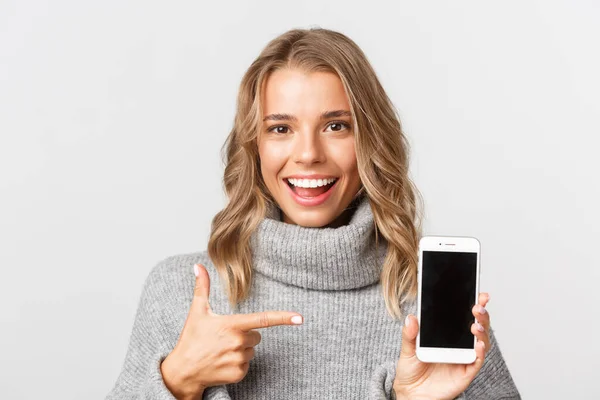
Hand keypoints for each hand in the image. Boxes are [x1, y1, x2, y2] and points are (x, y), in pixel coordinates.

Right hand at [160, 263, 303, 398]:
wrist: (183, 371)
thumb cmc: (191, 339)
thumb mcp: (197, 311)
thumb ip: (202, 287)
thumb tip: (197, 266)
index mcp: (232, 325)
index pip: (263, 319)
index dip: (283, 317)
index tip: (300, 317)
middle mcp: (238, 343)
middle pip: (257, 335)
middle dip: (245, 335)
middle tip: (224, 338)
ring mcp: (239, 360)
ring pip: (252, 350)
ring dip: (241, 350)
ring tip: (221, 350)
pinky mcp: (238, 374)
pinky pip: (247, 365)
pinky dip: (237, 364)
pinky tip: (223, 362)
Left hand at [392, 292, 490, 399]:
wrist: (412, 393)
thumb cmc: (412, 368)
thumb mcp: (407, 348)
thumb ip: (409, 334)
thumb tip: (411, 317)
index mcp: (447, 333)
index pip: (462, 315)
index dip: (472, 302)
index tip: (478, 292)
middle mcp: (459, 343)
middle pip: (477, 325)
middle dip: (481, 313)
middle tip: (477, 305)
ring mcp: (464, 357)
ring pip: (482, 341)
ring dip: (482, 331)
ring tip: (475, 324)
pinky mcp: (466, 372)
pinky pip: (477, 361)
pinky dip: (480, 352)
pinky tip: (477, 344)